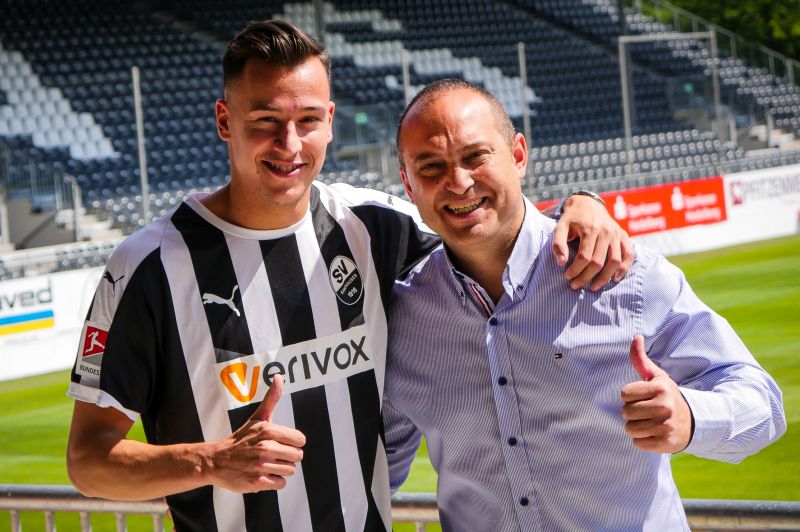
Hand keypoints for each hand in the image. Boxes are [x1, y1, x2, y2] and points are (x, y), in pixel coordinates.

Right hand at [207, 375, 305, 491]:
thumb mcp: (257, 417)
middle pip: (297, 456)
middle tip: (271, 454)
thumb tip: (279, 377)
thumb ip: (271, 398)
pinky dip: (274, 481)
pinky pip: (280, 484)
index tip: (279, 442)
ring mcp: (261, 465)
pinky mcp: (257, 482)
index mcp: (268, 430)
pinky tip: (262, 474)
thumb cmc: (241, 439)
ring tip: (266, 464)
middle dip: (287, 457)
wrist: (216, 460)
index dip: (292, 442)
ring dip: (280, 469)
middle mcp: (266, 447)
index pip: (301, 440)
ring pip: (290, 470)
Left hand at [552, 194, 633, 290]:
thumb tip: (561, 263)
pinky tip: (615, 278)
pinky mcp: (623, 235)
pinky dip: (624, 268)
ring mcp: (616, 234)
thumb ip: (558, 244)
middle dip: (586, 277)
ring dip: (605, 278)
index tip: (567, 277)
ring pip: (615, 261)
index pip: (584, 257)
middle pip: (599, 262)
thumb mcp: (560, 227)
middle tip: (576, 285)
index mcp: (590, 229)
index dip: (575, 270)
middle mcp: (606, 231)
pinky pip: (629, 254)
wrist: (588, 203)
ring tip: (594, 287)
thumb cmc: (572, 218)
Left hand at [621, 336, 691, 452]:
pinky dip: (642, 440)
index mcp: (660, 388)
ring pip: (630, 429)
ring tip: (650, 422)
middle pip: (625, 412)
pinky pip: (637, 443)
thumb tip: (636, 337)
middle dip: (632, 412)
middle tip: (647, 411)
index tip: (643, 397)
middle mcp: (665, 407)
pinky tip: (654, 434)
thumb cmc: (667, 396)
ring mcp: (666, 426)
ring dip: (636, 427)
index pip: (624, 394)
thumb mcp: (656, 377)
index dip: (630, 396)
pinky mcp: (665, 444)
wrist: (692, 422)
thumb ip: (641, 359)